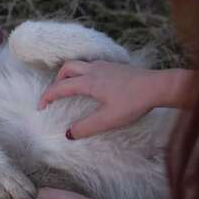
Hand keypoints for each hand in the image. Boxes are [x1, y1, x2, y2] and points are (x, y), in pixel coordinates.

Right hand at [39, 60, 191, 138]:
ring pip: (80, 65)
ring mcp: (106, 66)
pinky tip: (94, 84)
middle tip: (56, 94)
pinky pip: (93, 65)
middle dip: (57, 80)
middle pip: (67, 68)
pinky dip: (85, 73)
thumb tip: (68, 134)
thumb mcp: (108, 120)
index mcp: (88, 82)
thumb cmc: (133, 102)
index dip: (47, 96)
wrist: (158, 86)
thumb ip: (86, 127)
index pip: (60, 87)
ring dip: (71, 75)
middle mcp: (94, 70)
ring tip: (72, 88)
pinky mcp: (116, 67)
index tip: (40, 107)